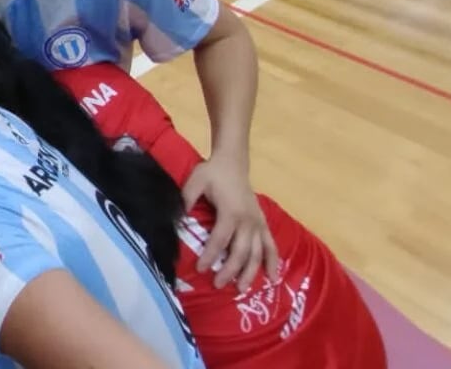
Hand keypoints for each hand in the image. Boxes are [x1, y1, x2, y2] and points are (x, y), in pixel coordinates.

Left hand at [183, 156, 280, 292]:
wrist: (233, 162)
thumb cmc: (212, 173)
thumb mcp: (194, 182)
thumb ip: (186, 200)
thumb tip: (176, 220)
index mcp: (230, 212)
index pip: (219, 240)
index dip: (210, 256)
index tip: (200, 269)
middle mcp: (248, 221)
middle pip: (240, 252)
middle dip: (229, 270)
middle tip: (218, 284)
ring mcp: (258, 223)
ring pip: (257, 253)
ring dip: (250, 272)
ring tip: (241, 289)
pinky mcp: (263, 223)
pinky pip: (271, 245)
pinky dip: (273, 261)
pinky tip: (271, 277)